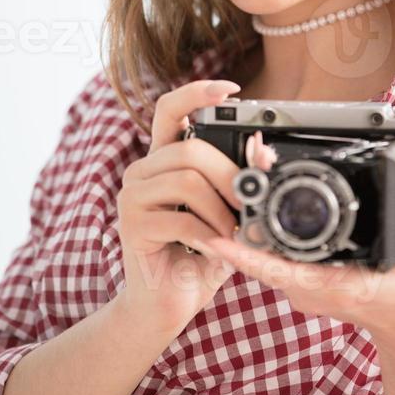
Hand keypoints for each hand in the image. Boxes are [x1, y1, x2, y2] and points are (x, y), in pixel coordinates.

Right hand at [116, 78, 243, 332]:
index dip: (197, 93)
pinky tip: (215, 251)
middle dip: (231, 176)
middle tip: (249, 204)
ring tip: (232, 234)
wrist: (168, 305)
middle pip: (190, 149)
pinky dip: (209, 236)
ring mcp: (131, 196)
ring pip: (187, 181)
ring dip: (222, 211)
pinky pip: (181, 219)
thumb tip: (263, 151)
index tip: (229, 89)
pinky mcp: (131, 226)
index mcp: (164, 160)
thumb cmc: (200, 257)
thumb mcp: (229, 215)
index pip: (171, 109)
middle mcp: (142, 171)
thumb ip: (244, 183)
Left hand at [188, 132, 394, 341]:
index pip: (284, 271)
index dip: (249, 255)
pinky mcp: (303, 277)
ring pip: (264, 254)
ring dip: (251, 218)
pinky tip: (255, 197)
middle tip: (235, 175)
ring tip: (245, 172)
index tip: (220, 237)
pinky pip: (272, 255)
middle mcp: (312, 288)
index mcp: (338, 286)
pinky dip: (260, 229)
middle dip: (244, 219)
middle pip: (264, 256)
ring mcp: (304, 285)